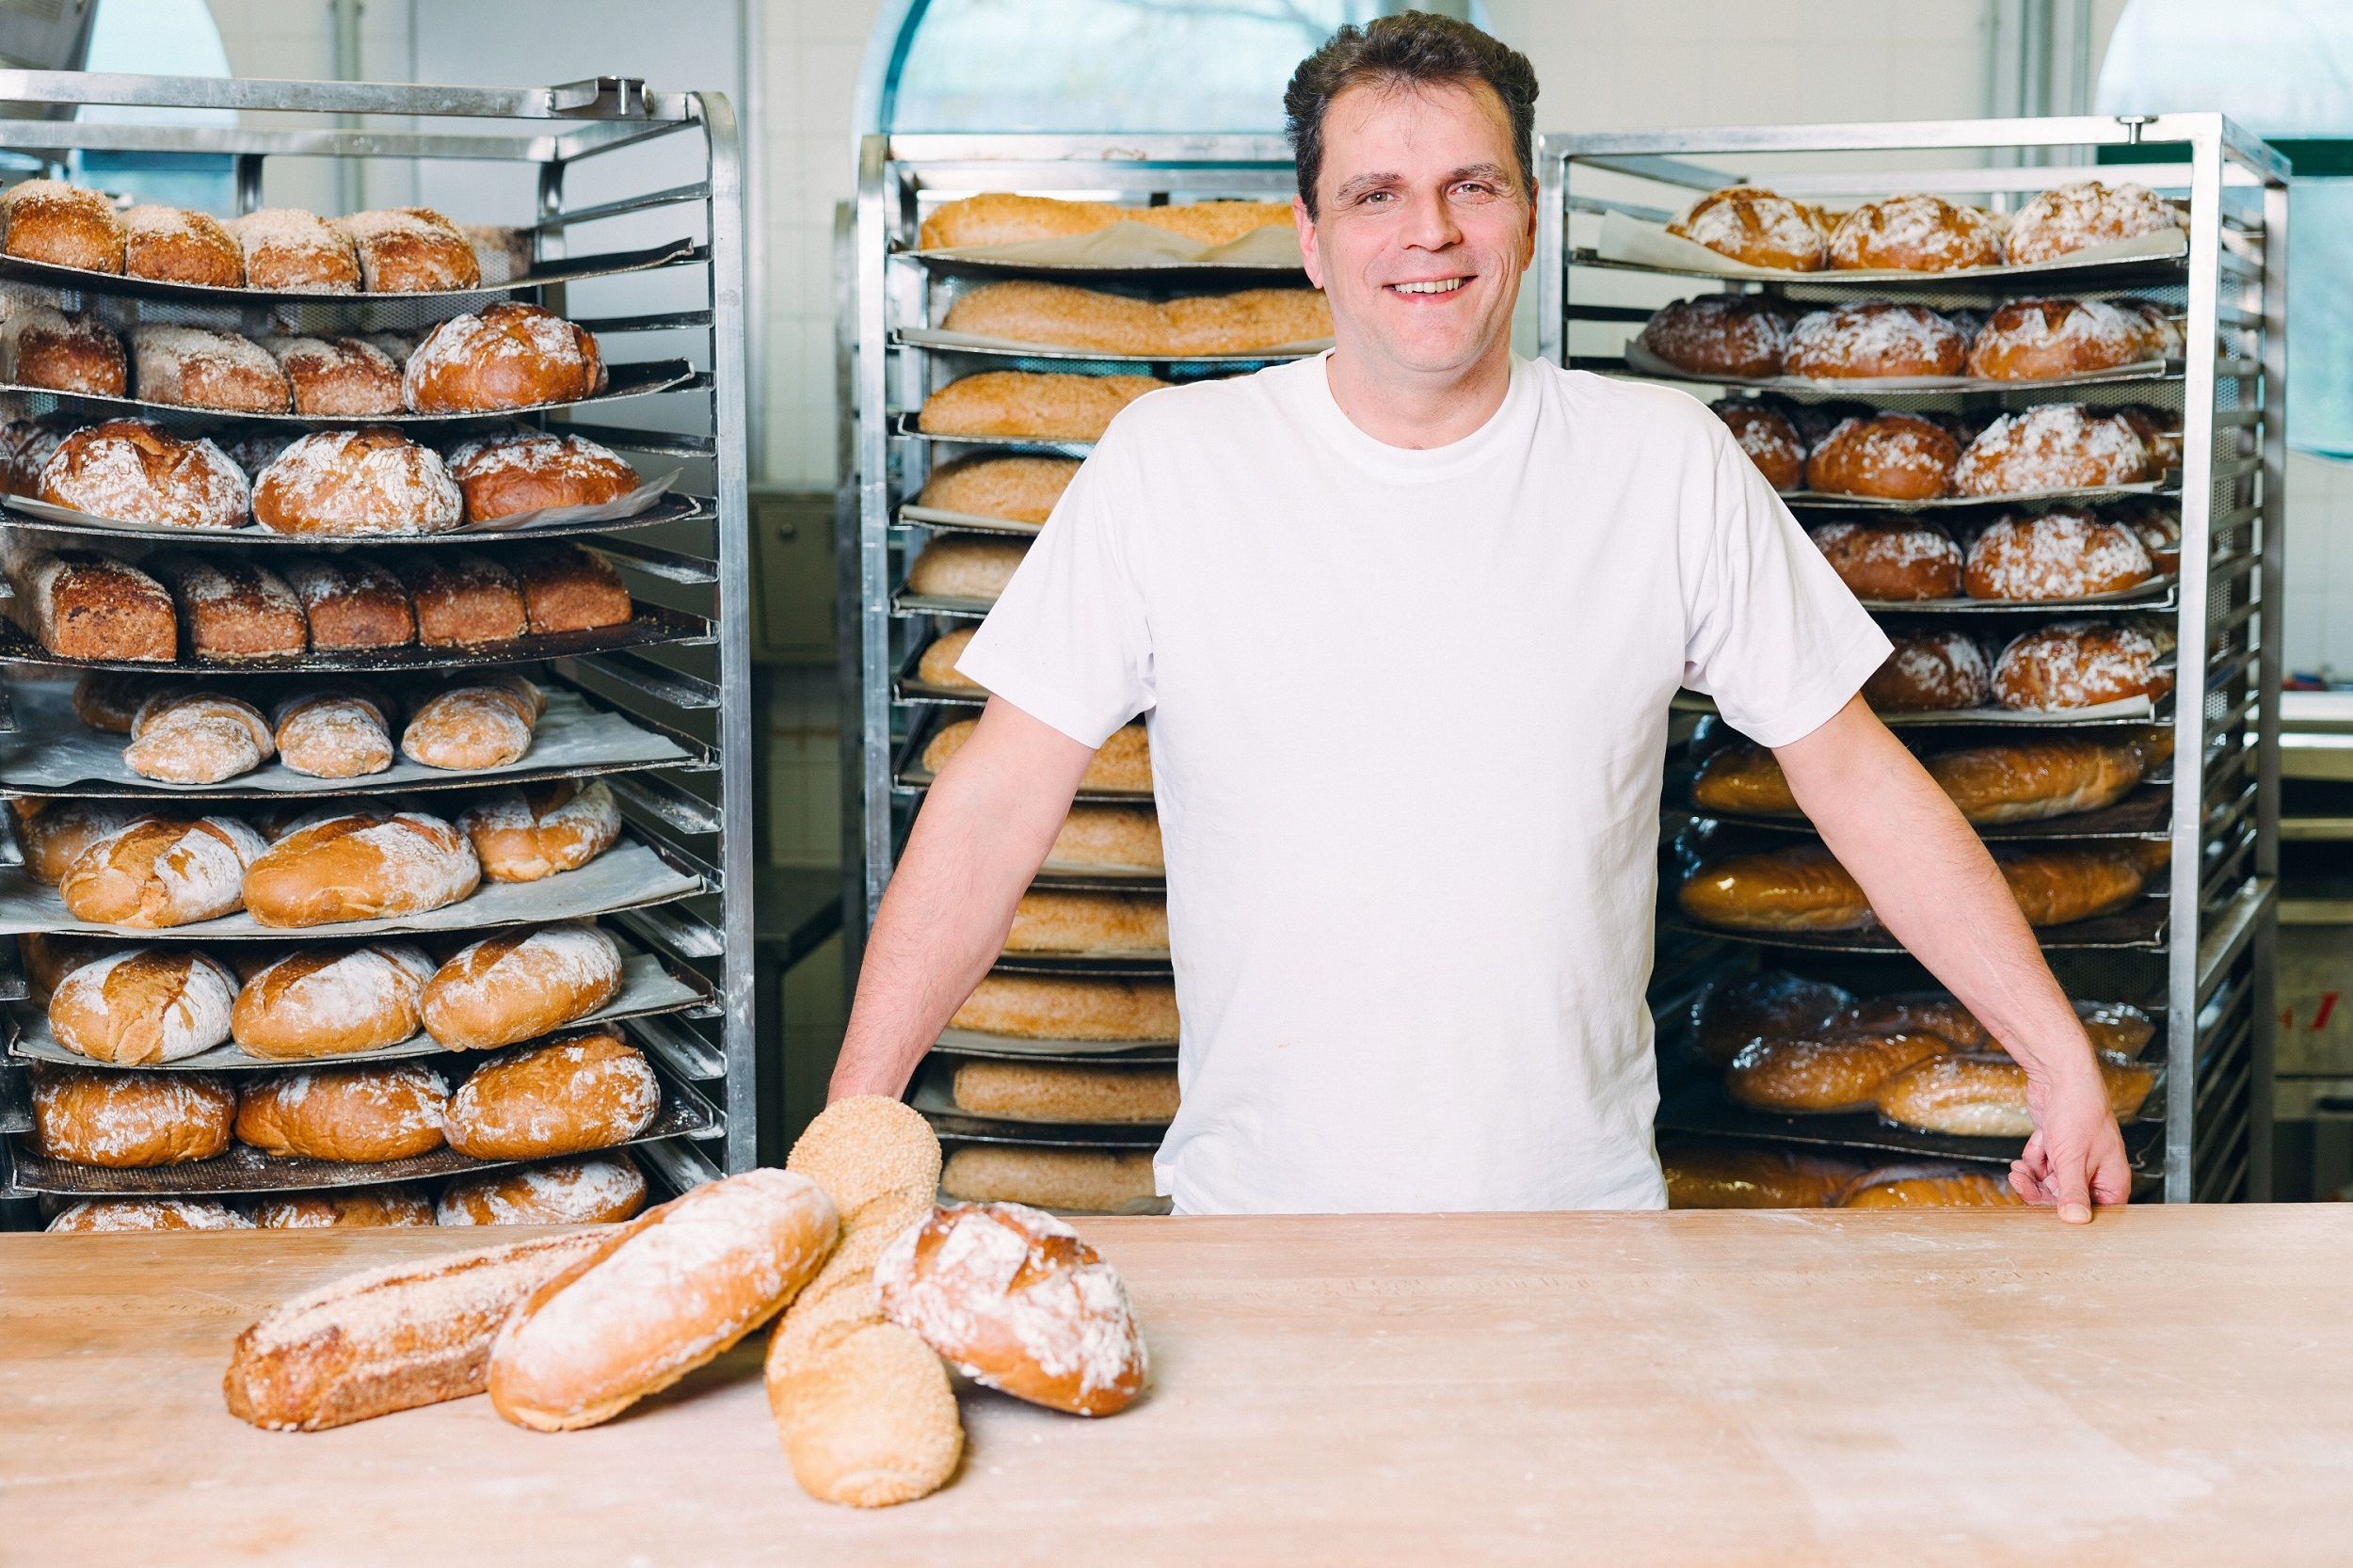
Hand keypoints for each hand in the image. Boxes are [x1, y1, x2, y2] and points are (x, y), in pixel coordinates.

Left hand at [2010, 1065, 2132, 1220]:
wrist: (2059, 1077)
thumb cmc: (2078, 1112)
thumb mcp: (2073, 1159)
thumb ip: (2073, 1192)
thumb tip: (2076, 1220)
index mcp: (2112, 1182)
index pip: (2091, 1213)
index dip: (2065, 1212)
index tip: (2042, 1209)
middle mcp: (2095, 1174)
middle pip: (2064, 1199)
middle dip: (2039, 1191)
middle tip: (2020, 1182)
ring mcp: (2076, 1160)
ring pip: (2049, 1184)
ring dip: (2032, 1177)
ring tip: (2019, 1169)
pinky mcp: (2057, 1149)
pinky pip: (2041, 1166)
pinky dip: (2033, 1159)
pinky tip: (2032, 1148)